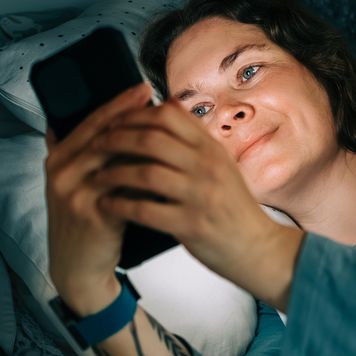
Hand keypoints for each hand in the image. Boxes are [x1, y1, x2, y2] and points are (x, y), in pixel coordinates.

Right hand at [43, 81, 153, 313]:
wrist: (79, 268)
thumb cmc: (89, 224)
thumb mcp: (84, 186)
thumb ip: (92, 157)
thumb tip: (120, 123)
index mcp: (59, 160)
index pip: (90, 122)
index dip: (116, 103)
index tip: (142, 88)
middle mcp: (60, 172)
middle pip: (99, 134)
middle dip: (130, 114)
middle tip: (156, 98)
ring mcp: (72, 193)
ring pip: (110, 158)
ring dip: (140, 142)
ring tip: (167, 129)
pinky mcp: (89, 215)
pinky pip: (121, 189)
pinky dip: (142, 177)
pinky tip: (165, 167)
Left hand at [90, 96, 304, 306]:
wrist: (259, 249)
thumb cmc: (235, 209)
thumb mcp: (222, 165)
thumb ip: (195, 139)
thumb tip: (168, 106)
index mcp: (212, 149)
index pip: (168, 115)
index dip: (135, 114)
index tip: (115, 121)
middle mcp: (207, 167)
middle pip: (151, 138)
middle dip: (116, 139)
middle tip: (96, 145)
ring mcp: (200, 196)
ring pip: (145, 172)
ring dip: (114, 172)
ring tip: (98, 176)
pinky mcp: (191, 225)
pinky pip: (145, 209)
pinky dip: (120, 205)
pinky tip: (107, 205)